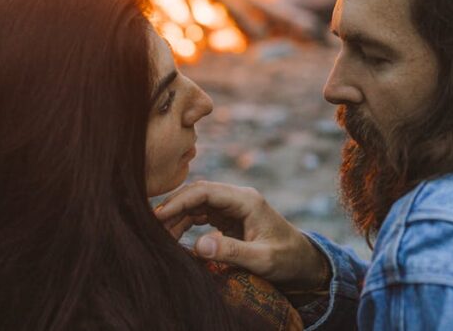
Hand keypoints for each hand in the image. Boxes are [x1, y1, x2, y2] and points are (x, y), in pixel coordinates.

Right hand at [154, 181, 329, 290]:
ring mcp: (233, 207)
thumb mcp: (261, 259)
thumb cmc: (286, 259)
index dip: (180, 201)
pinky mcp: (230, 218)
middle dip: (174, 208)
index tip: (158, 216)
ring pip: (197, 205)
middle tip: (150, 228)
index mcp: (247, 200)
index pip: (206, 191)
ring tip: (158, 236)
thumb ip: (231, 251)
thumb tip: (198, 245)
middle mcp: (238, 198)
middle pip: (198, 194)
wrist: (302, 262)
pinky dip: (186, 225)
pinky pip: (202, 216)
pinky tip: (173, 238)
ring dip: (178, 218)